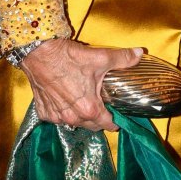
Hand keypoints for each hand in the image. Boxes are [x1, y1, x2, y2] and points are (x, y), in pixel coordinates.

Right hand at [22, 39, 143, 130]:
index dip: (115, 121)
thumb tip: (141, 53)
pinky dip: (62, 113)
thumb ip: (123, 58)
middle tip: (103, 107)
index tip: (118, 117)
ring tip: (85, 104)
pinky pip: (57, 118)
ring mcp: (56, 116)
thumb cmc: (70, 58)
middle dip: (99, 119)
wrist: (39, 54)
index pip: (107, 124)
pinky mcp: (43, 111)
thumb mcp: (101, 57)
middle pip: (91, 126)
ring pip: (74, 124)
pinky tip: (66, 102)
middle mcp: (72, 118)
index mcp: (89, 109)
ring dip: (81, 117)